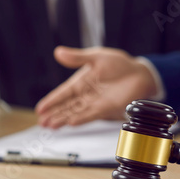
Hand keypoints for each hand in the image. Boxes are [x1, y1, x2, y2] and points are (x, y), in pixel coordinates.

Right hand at [35, 46, 156, 128]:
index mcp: (80, 81)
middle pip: (66, 106)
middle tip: (41, 122)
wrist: (139, 73)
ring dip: (63, 119)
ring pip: (75, 112)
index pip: (62, 93)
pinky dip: (81, 118)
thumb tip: (58, 52)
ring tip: (51, 126)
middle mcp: (85, 94)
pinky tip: (71, 123)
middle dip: (53, 114)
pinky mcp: (106, 108)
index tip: (40, 109)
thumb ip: (77, 58)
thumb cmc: (119, 64)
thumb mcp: (96, 56)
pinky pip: (91, 114)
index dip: (51, 101)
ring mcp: (94, 103)